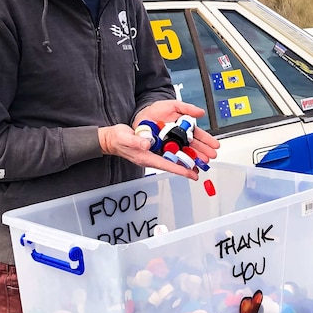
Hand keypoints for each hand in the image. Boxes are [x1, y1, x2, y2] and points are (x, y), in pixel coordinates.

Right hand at [98, 122, 212, 180]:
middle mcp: (152, 157)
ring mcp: (153, 153)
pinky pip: (167, 152)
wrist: (112, 139)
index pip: (166, 165)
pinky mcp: (153, 147)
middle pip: (172, 164)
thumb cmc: (117, 140)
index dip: (179, 170)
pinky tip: (185, 151)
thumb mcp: (125, 138)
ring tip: (197, 163)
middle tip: (199, 171)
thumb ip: (136, 141)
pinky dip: (177, 153)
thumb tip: (147, 144)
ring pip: (172, 159)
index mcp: (146, 157)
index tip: (191, 174)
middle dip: (185, 168)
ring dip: (183, 161)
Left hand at [133, 100, 219, 162]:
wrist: (140, 116)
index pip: (198, 135)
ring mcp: (171, 145)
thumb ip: (187, 108)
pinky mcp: (163, 151)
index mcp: (183, 127)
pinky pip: (174, 159)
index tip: (214, 145)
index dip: (206, 140)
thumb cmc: (155, 111)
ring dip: (195, 159)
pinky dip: (182, 164)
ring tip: (203, 163)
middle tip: (211, 156)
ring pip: (186, 154)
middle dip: (203, 152)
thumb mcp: (173, 105)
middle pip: (194, 146)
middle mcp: (178, 137)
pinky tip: (189, 168)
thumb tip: (201, 112)